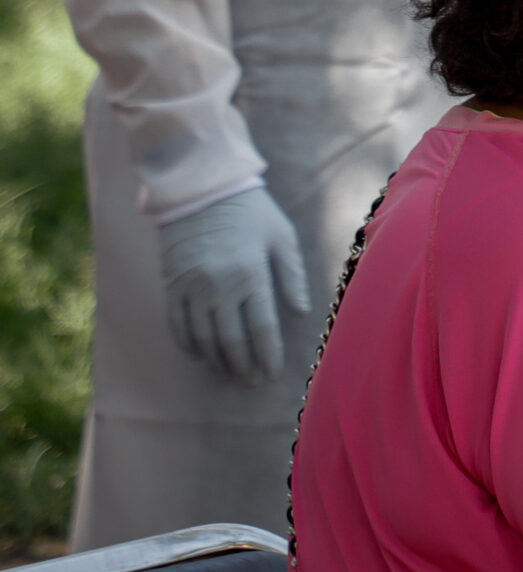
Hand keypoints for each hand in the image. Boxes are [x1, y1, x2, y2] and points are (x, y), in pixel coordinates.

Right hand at [159, 185, 311, 384]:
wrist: (201, 189)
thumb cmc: (251, 211)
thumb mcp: (281, 236)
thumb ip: (292, 276)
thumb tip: (302, 312)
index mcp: (251, 274)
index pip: (262, 328)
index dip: (268, 355)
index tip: (273, 373)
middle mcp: (219, 286)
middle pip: (232, 340)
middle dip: (244, 366)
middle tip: (253, 382)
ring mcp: (192, 288)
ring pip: (204, 339)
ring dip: (218, 361)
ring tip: (231, 373)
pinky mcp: (171, 286)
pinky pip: (177, 326)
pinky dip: (189, 345)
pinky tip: (201, 355)